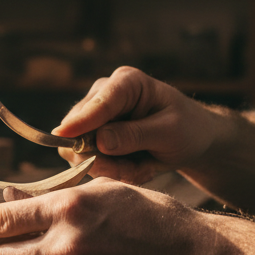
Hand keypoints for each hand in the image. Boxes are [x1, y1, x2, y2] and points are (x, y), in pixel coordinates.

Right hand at [55, 66, 220, 183]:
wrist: (192, 140)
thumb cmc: (188, 129)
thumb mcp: (170, 132)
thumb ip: (135, 135)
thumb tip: (99, 141)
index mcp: (126, 83)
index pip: (99, 103)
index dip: (80, 121)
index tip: (61, 135)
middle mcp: (103, 94)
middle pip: (78, 129)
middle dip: (103, 157)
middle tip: (135, 172)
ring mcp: (94, 116)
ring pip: (79, 150)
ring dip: (109, 167)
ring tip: (140, 168)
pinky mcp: (90, 136)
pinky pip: (86, 161)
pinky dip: (110, 171)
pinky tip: (133, 168)